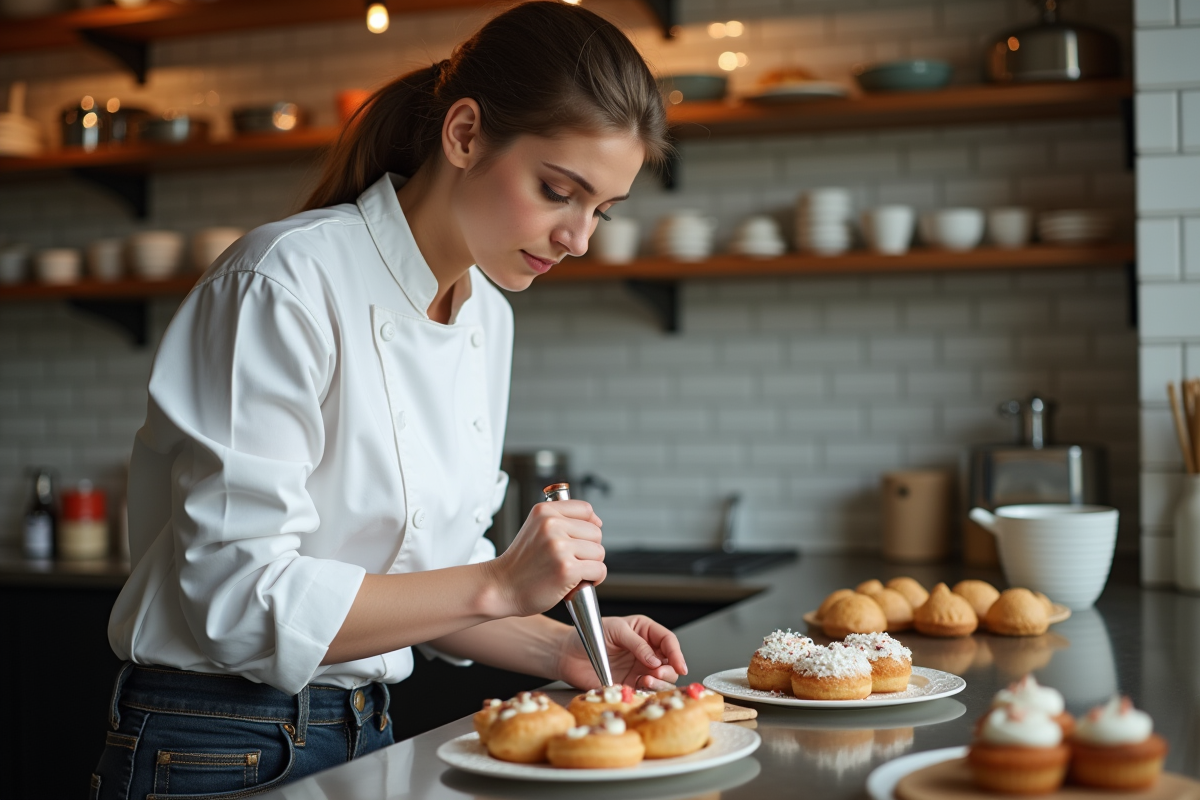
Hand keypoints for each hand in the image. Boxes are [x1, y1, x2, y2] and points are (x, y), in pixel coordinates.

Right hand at [488, 500, 605, 617]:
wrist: (501, 587)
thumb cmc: (520, 564)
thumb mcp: (535, 529)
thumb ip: (561, 520)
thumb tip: (596, 521)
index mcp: (544, 511)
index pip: (586, 509)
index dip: (590, 525)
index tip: (584, 538)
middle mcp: (552, 525)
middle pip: (596, 533)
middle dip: (589, 550)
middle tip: (572, 561)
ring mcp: (559, 546)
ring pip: (599, 552)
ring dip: (591, 565)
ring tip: (572, 572)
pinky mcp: (567, 568)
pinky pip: (599, 570)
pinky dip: (594, 579)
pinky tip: (578, 583)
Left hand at [556, 614, 688, 691]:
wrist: (568, 653)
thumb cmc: (590, 635)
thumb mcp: (615, 630)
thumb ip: (637, 643)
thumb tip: (655, 659)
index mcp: (645, 632)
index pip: (668, 641)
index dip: (676, 653)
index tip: (679, 665)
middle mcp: (646, 651)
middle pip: (670, 663)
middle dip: (669, 669)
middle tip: (657, 673)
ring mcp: (639, 669)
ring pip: (662, 680)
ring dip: (659, 682)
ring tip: (646, 679)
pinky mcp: (630, 684)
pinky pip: (646, 691)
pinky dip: (647, 691)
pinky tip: (639, 687)